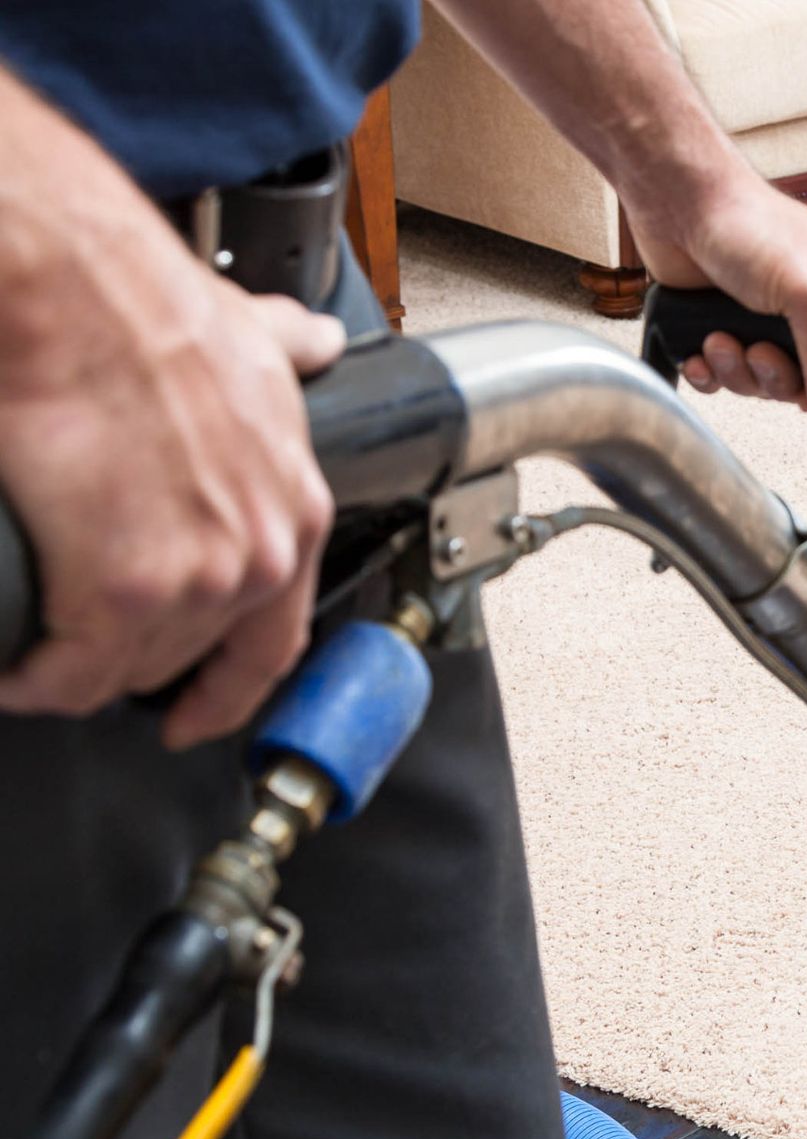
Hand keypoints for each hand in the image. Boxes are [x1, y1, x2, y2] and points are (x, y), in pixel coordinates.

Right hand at [0, 132, 341, 748]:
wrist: (75, 290)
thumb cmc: (145, 308)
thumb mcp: (252, 336)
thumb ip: (287, 350)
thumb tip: (312, 340)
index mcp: (295, 511)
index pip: (274, 643)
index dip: (227, 690)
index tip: (195, 716)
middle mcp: (260, 557)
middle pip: (187, 658)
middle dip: (126, 660)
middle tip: (73, 646)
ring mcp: (197, 581)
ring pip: (123, 670)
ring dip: (71, 670)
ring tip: (30, 650)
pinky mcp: (122, 591)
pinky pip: (69, 674)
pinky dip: (32, 678)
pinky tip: (10, 666)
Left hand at [627, 173, 806, 438]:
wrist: (678, 203)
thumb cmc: (750, 223)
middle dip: (776, 377)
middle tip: (759, 351)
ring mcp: (769, 323)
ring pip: (765, 384)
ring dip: (739, 372)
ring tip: (720, 339)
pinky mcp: (727, 330)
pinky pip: (726, 379)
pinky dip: (711, 373)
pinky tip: (701, 350)